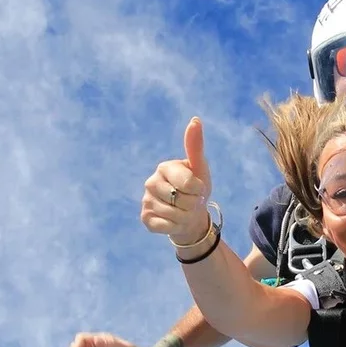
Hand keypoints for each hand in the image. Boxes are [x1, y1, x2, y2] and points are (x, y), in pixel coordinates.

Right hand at [142, 117, 213, 244]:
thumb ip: (195, 146)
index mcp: (165, 167)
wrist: (190, 215)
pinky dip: (176, 227)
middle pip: (181, 200)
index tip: (198, 189)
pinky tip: (175, 221)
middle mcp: (151, 182)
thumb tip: (195, 120)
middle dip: (193, 205)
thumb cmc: (196, 189)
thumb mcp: (200, 168)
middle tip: (191, 202)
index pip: (188, 183)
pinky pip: (166, 226)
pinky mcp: (145, 218)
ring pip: (174, 215)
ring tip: (184, 212)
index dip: (199, 190)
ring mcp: (146, 200)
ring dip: (186, 217)